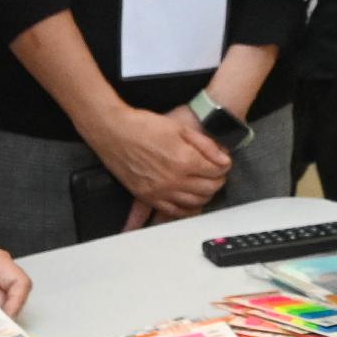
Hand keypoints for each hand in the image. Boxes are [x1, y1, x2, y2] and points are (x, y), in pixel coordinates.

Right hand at [88, 104, 232, 214]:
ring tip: (204, 184)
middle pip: (209, 189)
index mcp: (185, 160)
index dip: (224, 166)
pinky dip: (187, 209)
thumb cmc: (143, 126)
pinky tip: (189, 201)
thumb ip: (205, 146)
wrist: (113, 131)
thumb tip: (224, 160)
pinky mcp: (148, 197)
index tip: (223, 163)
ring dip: (205, 195)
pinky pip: (174, 211)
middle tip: (216, 174)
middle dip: (217, 181)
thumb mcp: (179, 128)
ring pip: (194, 203)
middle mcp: (174, 180)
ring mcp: (160, 191)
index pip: (217, 171)